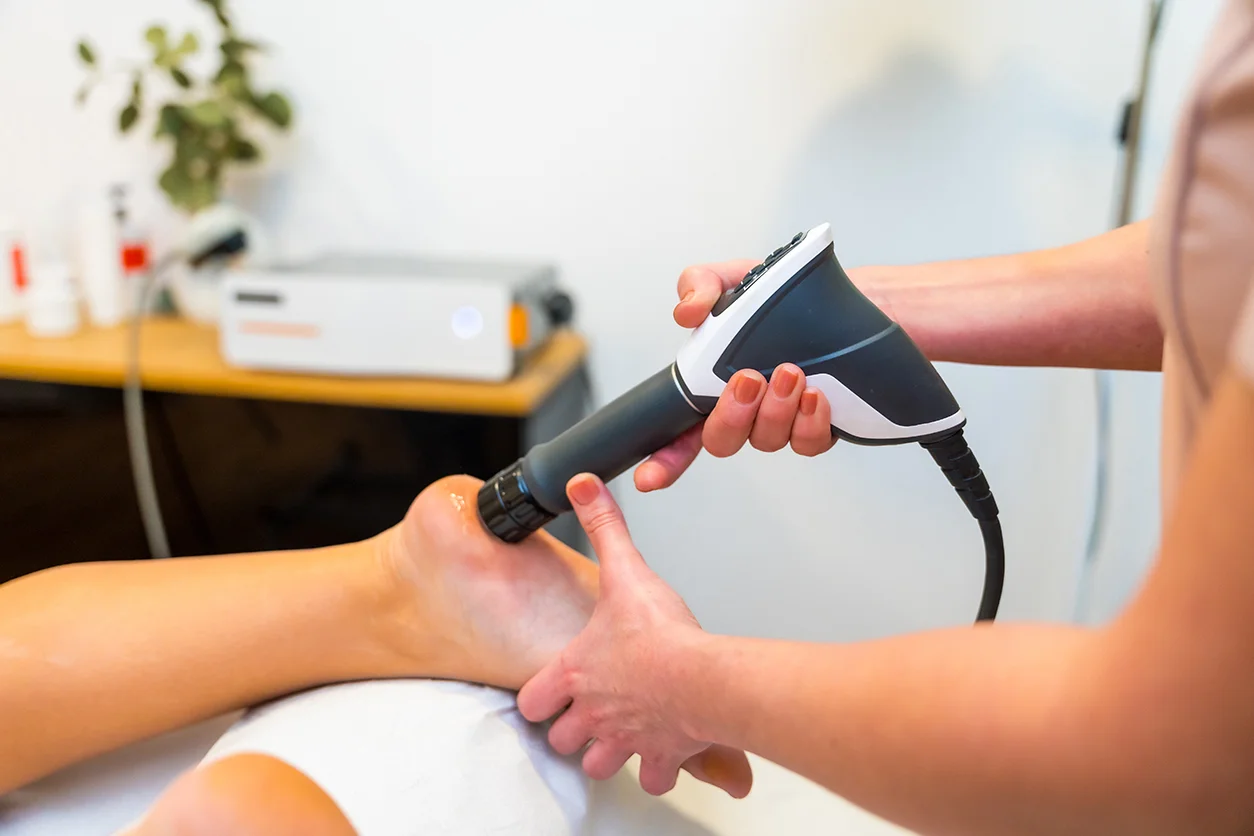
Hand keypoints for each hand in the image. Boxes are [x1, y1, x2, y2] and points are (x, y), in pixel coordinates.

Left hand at [517, 474, 751, 797]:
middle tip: (588, 710)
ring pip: (598, 763)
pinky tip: (663, 749)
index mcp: (576, 671)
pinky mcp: (660, 753)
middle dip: (571, 729)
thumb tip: (582, 485)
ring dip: (606, 751)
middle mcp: (594, 712)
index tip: (553, 689)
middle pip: (561, 740)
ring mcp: (625, 737)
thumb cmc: (662, 633)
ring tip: (619, 732)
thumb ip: (605, 526)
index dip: (540, 697)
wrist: (702, 677)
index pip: (532, 702)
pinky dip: (656, 766)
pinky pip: (651, 775)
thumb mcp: (626, 570)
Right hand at [633, 260, 835, 492]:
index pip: (680, 428)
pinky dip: (808, 421)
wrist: (865, 300)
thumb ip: (703, 285)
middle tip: (749, 380)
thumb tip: (685, 312)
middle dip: (730, 416)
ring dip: (774, 411)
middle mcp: (748, 409)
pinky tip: (816, 395)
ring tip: (791, 374)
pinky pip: (807, 443)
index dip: (663, 458)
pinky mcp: (821, 426)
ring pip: (765, 441)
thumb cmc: (796, 298)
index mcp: (716, 381)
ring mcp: (783, 421)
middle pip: (720, 440)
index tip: (648, 477)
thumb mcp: (741, 278)